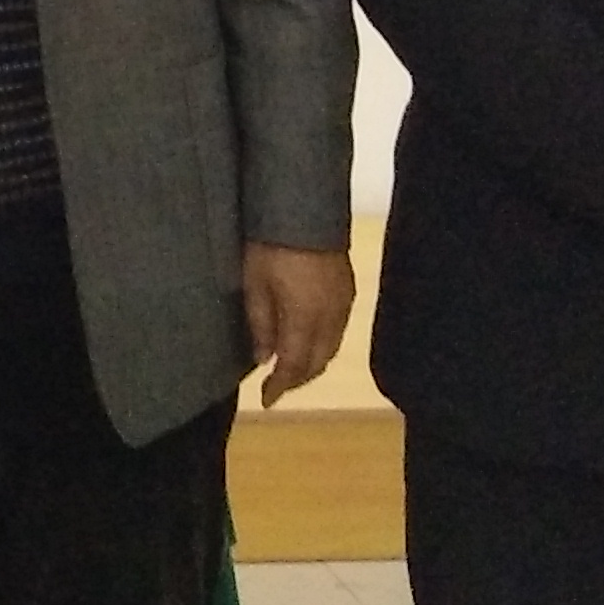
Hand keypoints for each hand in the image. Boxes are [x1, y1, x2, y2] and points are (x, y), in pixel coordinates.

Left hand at [242, 241, 357, 403]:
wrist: (305, 205)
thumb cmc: (270, 242)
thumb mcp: (255, 282)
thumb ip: (261, 324)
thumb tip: (264, 359)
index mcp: (306, 318)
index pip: (295, 366)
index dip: (281, 386)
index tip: (265, 399)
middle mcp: (331, 316)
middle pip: (318, 362)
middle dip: (297, 379)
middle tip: (277, 386)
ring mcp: (344, 303)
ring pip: (332, 348)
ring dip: (312, 363)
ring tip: (291, 367)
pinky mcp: (349, 289)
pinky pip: (339, 330)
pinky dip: (323, 344)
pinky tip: (309, 341)